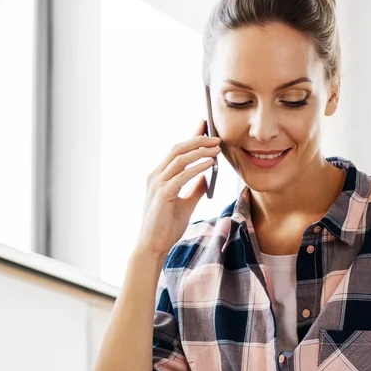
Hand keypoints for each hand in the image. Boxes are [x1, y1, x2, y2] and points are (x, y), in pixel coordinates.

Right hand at [134, 122, 220, 261]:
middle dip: (198, 140)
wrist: (153, 246)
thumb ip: (195, 188)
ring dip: (199, 151)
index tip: (205, 125)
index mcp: (159, 176)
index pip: (176, 150)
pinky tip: (209, 164)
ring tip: (217, 148)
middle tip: (216, 136)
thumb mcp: (186, 204)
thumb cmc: (166, 226)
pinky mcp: (162, 194)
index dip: (192, 136)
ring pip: (179, 159)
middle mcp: (155, 176)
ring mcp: (157, 184)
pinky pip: (182, 176)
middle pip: (177, 149)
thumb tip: (206, 176)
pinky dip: (196, 168)